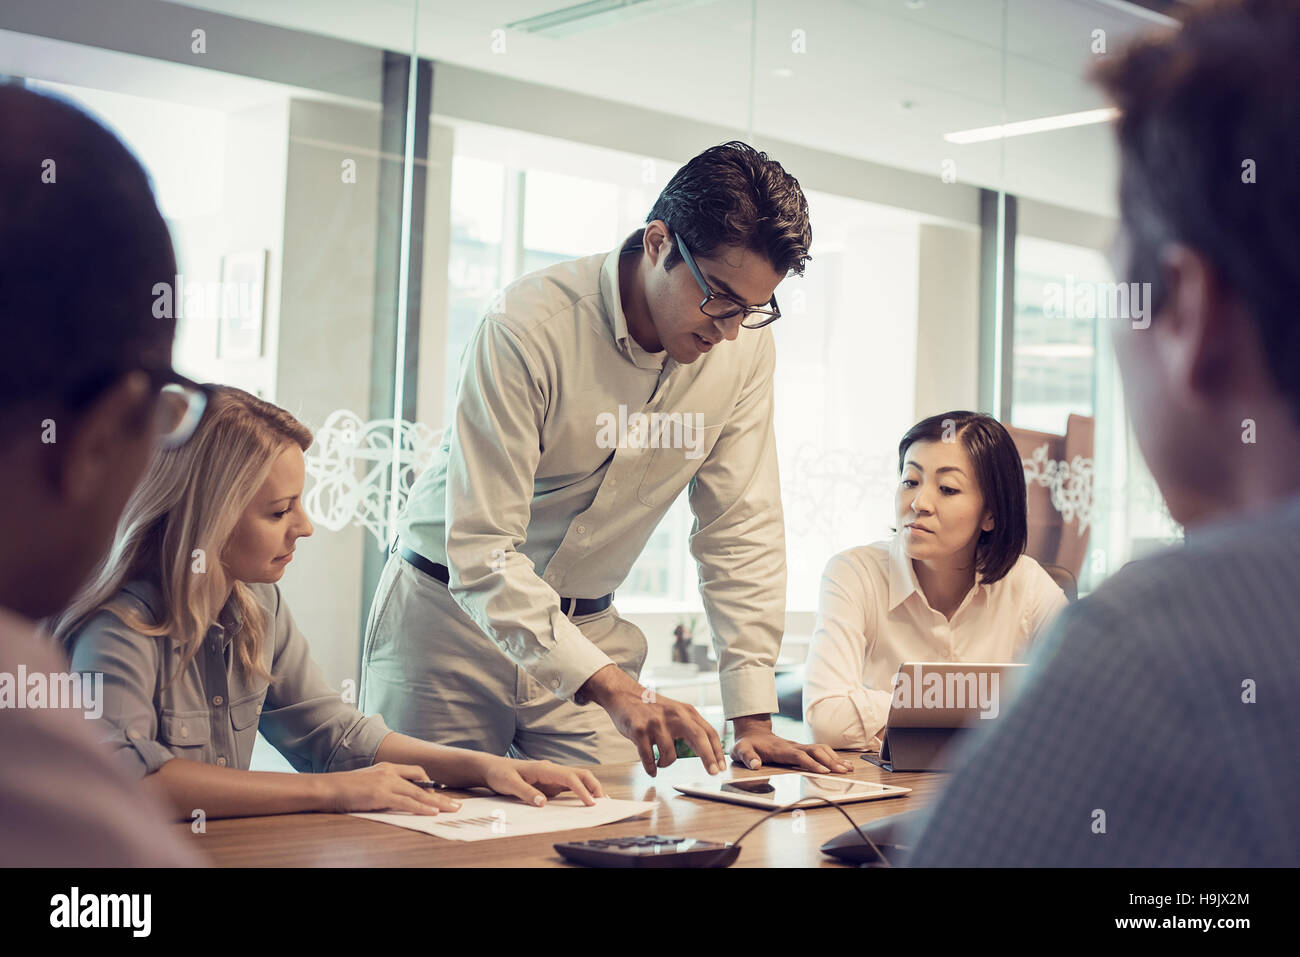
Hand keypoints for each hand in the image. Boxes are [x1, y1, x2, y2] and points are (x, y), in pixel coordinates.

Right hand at [322, 762, 462, 814]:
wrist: (327, 787)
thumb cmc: (343, 788)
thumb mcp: (366, 782)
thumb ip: (381, 786)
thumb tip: (392, 798)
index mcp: (386, 767)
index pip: (415, 772)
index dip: (428, 783)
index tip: (438, 793)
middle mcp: (390, 772)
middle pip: (422, 784)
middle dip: (441, 795)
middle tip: (455, 803)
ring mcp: (387, 783)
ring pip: (419, 794)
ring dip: (438, 803)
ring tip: (452, 809)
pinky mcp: (382, 795)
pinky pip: (407, 803)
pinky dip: (422, 808)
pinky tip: (432, 812)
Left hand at [480, 757, 605, 806]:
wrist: (493, 768)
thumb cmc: (500, 774)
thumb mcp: (509, 784)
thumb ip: (526, 793)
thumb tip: (543, 803)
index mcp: (544, 768)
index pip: (569, 777)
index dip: (582, 789)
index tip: (590, 802)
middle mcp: (552, 770)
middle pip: (580, 774)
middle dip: (594, 786)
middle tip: (604, 802)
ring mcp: (552, 776)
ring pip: (577, 779)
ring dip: (590, 788)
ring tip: (600, 803)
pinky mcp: (550, 783)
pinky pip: (569, 787)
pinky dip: (580, 793)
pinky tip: (585, 802)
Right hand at [581, 664, 726, 775]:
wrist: (623, 695)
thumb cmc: (651, 709)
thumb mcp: (675, 712)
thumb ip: (690, 727)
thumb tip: (708, 752)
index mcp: (685, 711)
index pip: (708, 732)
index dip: (717, 751)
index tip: (720, 766)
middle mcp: (674, 715)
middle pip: (698, 737)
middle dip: (708, 757)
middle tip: (713, 773)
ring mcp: (656, 722)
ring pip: (670, 754)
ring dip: (666, 764)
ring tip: (660, 763)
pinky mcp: (639, 730)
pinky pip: (648, 758)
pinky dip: (651, 767)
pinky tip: (652, 769)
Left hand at [730, 716, 853, 773]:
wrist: (752, 733)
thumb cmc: (747, 744)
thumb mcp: (741, 750)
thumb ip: (747, 757)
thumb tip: (755, 765)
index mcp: (781, 749)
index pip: (799, 756)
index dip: (811, 763)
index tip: (824, 771)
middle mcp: (793, 746)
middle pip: (815, 751)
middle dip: (830, 761)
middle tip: (844, 772)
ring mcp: (798, 746)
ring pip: (821, 749)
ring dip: (834, 758)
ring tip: (848, 768)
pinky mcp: (802, 748)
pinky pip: (820, 751)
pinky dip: (833, 756)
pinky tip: (842, 764)